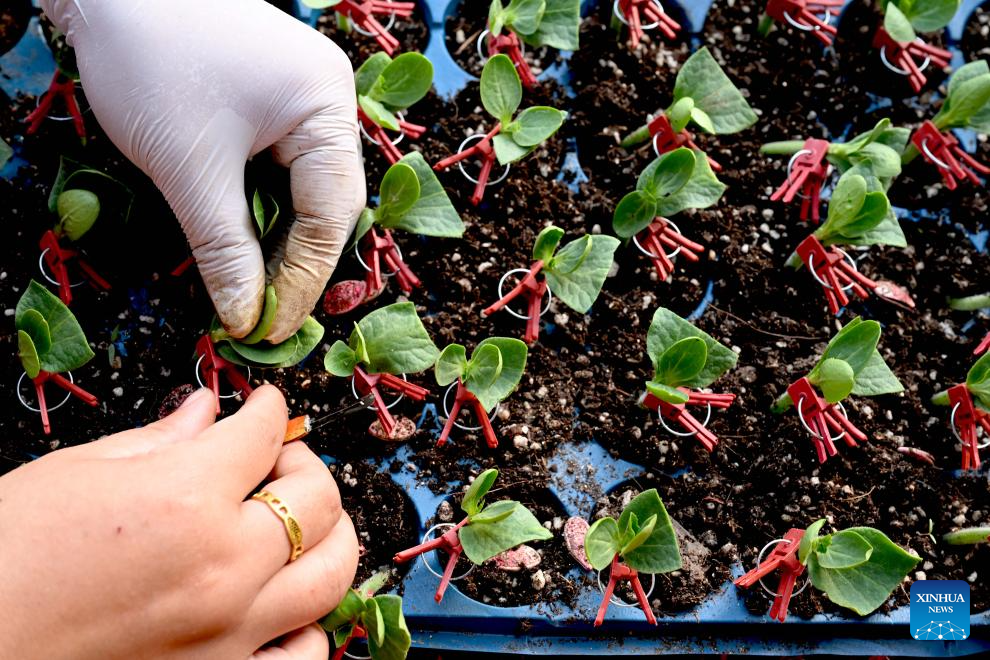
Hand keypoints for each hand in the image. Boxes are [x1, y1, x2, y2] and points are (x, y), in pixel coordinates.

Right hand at [0, 386, 358, 659]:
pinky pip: (304, 654)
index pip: (263, 434)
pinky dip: (309, 623)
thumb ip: (160, 440)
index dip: (269, 409)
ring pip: (333, 573)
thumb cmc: (5, 558)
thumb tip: (207, 411)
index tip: (266, 408)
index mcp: (186, 499)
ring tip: (299, 522)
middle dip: (305, 464)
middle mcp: (223, 567)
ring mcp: (230, 632)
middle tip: (277, 459)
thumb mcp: (75, 474)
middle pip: (318, 499)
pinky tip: (283, 602)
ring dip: (329, 534)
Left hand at [40, 0, 365, 340]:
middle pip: (327, 205)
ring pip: (303, 192)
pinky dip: (261, 211)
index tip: (270, 329)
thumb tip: (245, 319)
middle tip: (263, 319)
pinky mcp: (274, 104)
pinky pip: (281, 172)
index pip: (331, 212)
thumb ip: (224, 248)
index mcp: (326, 107)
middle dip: (294, 264)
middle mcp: (329, 104)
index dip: (303, 279)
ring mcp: (304, 102)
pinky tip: (243, 243)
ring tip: (253, 292)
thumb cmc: (150, 61)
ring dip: (277, 242)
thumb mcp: (188, 167)